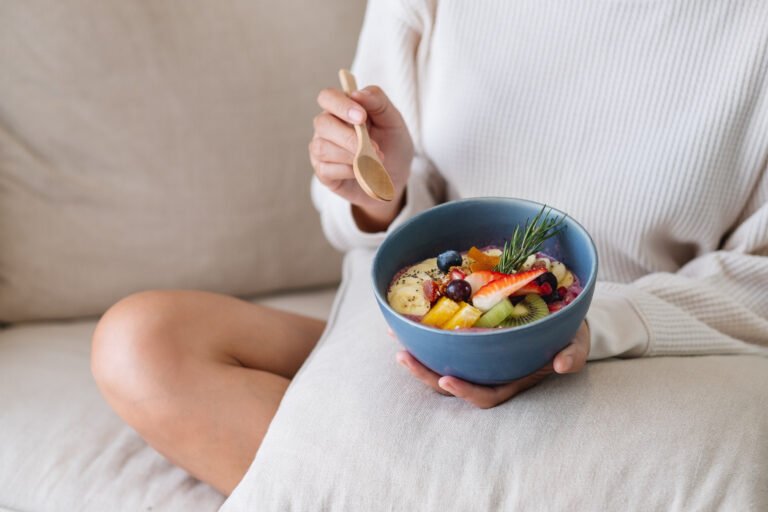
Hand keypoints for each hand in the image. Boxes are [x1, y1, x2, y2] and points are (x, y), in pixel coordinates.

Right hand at [309, 85, 413, 230]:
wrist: (396, 176)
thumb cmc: (392, 144)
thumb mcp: (393, 120)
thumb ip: (378, 102)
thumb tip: (357, 93)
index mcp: (341, 109)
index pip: (327, 97)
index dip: (341, 105)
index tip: (361, 117)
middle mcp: (327, 127)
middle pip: (322, 123)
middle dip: (348, 136)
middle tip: (374, 147)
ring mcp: (322, 150)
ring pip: (322, 147)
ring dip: (351, 155)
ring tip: (374, 161)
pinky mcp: (323, 173)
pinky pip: (326, 170)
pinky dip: (347, 171)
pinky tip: (362, 171)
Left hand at [393, 321, 589, 408]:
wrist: (562, 322)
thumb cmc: (568, 337)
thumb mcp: (577, 344)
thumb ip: (573, 355)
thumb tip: (563, 365)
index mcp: (512, 381)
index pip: (485, 396)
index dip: (465, 391)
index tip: (446, 380)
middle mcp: (489, 374)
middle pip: (452, 382)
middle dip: (425, 373)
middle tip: (402, 357)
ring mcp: (477, 359)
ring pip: (442, 364)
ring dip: (418, 354)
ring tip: (396, 339)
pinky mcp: (469, 342)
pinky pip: (443, 344)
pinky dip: (423, 336)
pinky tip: (403, 322)